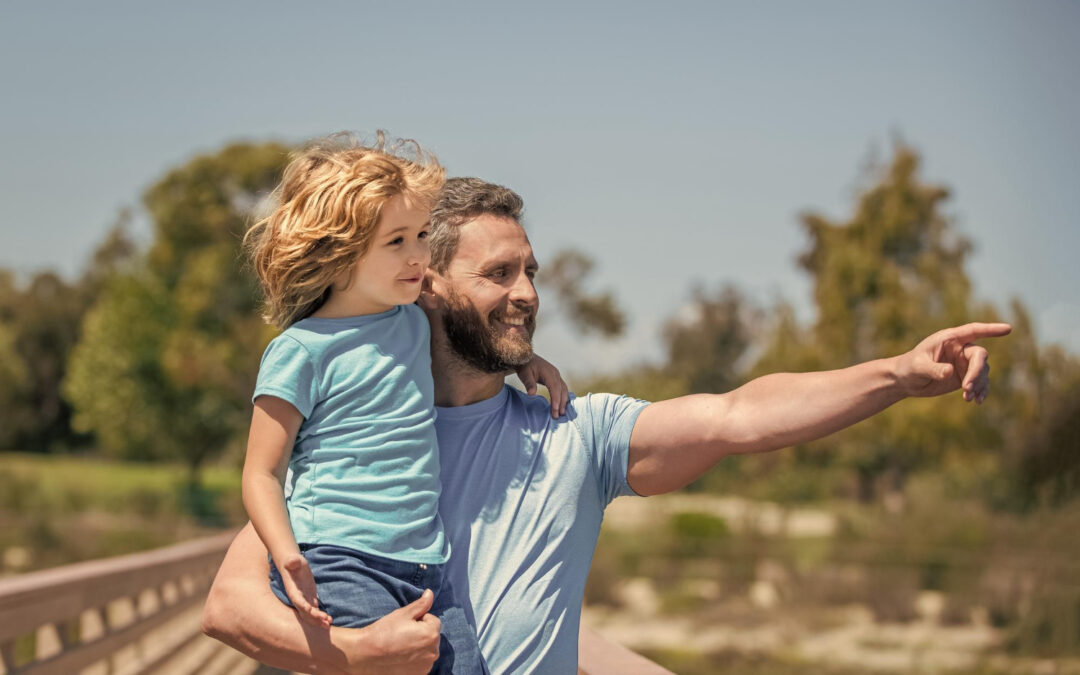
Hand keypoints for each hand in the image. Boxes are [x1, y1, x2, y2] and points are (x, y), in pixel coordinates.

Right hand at [280, 554, 331, 627]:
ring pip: (310, 614)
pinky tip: (329, 620)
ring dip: (318, 620)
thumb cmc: (293, 562)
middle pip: (305, 611)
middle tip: (324, 620)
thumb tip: (293, 561)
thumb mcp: (293, 560)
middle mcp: (298, 598)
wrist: (293, 566)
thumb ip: (292, 562)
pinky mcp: (310, 599)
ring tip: (328, 624)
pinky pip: (315, 611)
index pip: (297, 600)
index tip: (309, 609)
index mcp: (292, 590)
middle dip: (314, 616)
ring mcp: (304, 600)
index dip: (302, 605)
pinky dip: (321, 616)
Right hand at [342, 589, 440, 674]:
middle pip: (431, 636)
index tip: (404, 625)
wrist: (366, 655)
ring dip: (418, 647)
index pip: (432, 621)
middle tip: (402, 636)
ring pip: (427, 650)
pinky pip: (421, 663)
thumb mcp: (403, 614)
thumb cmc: (384, 632)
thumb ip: (421, 604)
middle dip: (421, 634)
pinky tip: (400, 658)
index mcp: (432, 634)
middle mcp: (433, 653)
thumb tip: (430, 593)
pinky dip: (414, 660)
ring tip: (400, 647)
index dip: (418, 620)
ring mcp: (426, 666)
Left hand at [516, 354, 568, 417]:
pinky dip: (563, 396)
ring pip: (564, 389)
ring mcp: (557, 375)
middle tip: (558, 416)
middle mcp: (555, 374)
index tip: (555, 410)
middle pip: (562, 390)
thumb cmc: (525, 366)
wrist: (525, 358)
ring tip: (561, 413)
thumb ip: (529, 383)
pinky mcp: (556, 378)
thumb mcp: (524, 374)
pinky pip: (562, 388)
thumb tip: (532, 394)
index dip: (556, 399)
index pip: (555, 388)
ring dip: (564, 401)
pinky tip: (562, 404)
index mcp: (549, 373)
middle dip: (561, 403)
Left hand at [893, 322, 1011, 402]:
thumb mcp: (918, 366)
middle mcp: (960, 349)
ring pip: (982, 372)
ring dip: (978, 385)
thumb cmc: (909, 367)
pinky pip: (980, 383)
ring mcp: (964, 363)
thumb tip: (951, 372)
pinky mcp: (965, 377)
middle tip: (966, 388)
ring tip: (967, 398)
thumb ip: (934, 368)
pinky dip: (981, 391)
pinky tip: (977, 401)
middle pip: (980, 356)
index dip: (990, 330)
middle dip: (976, 372)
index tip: (1008, 329)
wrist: (906, 381)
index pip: (973, 331)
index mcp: (949, 339)